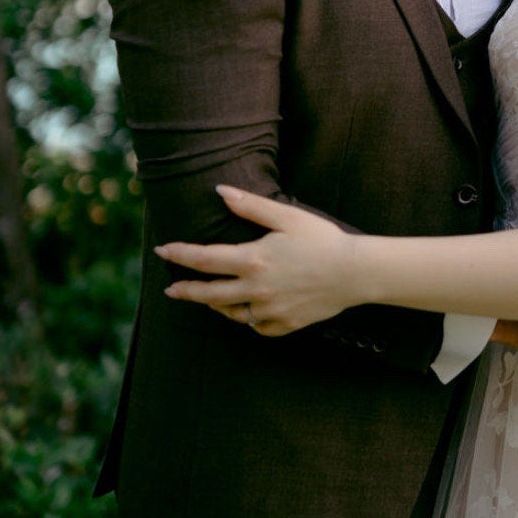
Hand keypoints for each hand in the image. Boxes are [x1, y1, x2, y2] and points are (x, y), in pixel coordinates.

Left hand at [155, 185, 364, 335]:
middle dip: (185, 291)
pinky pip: (257, 326)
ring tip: (210, 297)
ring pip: (231, 313)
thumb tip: (219, 191)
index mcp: (253, 260)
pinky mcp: (284, 325)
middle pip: (208, 294)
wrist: (355, 272)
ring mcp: (269, 310)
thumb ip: (250, 206)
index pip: (203, 259)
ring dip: (216, 305)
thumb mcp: (287, 216)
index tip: (162, 251)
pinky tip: (248, 311)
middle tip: (170, 289)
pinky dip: (249, 319)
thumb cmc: (322, 239)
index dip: (179, 254)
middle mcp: (255, 289)